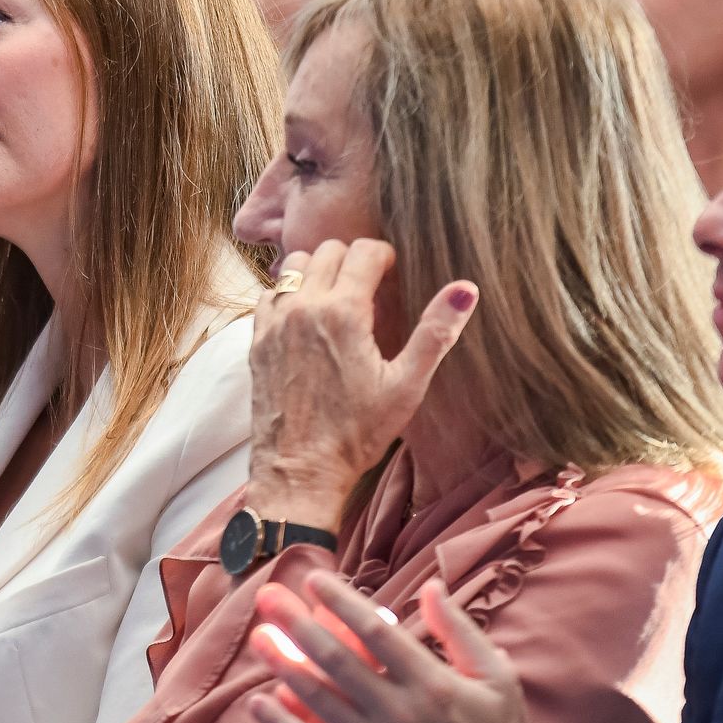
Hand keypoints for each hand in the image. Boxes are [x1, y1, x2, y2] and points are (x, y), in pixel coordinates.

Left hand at [246, 239, 476, 527]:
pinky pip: (270, 293)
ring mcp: (275, 322)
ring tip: (337, 299)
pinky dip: (289, 294)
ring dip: (318, 271)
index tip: (392, 277)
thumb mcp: (407, 386)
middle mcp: (304, 307)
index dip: (385, 258)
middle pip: (328, 250)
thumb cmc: (357, 434)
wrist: (299, 472)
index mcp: (344, 312)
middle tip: (369, 290)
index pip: (365, 251)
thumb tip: (465, 289)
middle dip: (353, 261)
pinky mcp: (257, 340)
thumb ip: (435, 332)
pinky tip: (307, 319)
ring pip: (294, 265)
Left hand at [246, 573, 544, 722]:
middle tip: (269, 597)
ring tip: (258, 638)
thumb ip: (460, 631)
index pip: (375, 631)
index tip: (314, 579)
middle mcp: (399, 710)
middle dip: (298, 623)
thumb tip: (430, 585)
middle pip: (337, 658)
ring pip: (320, 698)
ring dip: (284, 665)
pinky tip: (258, 705)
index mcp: (431, 681)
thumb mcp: (497, 680)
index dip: (341, 602)